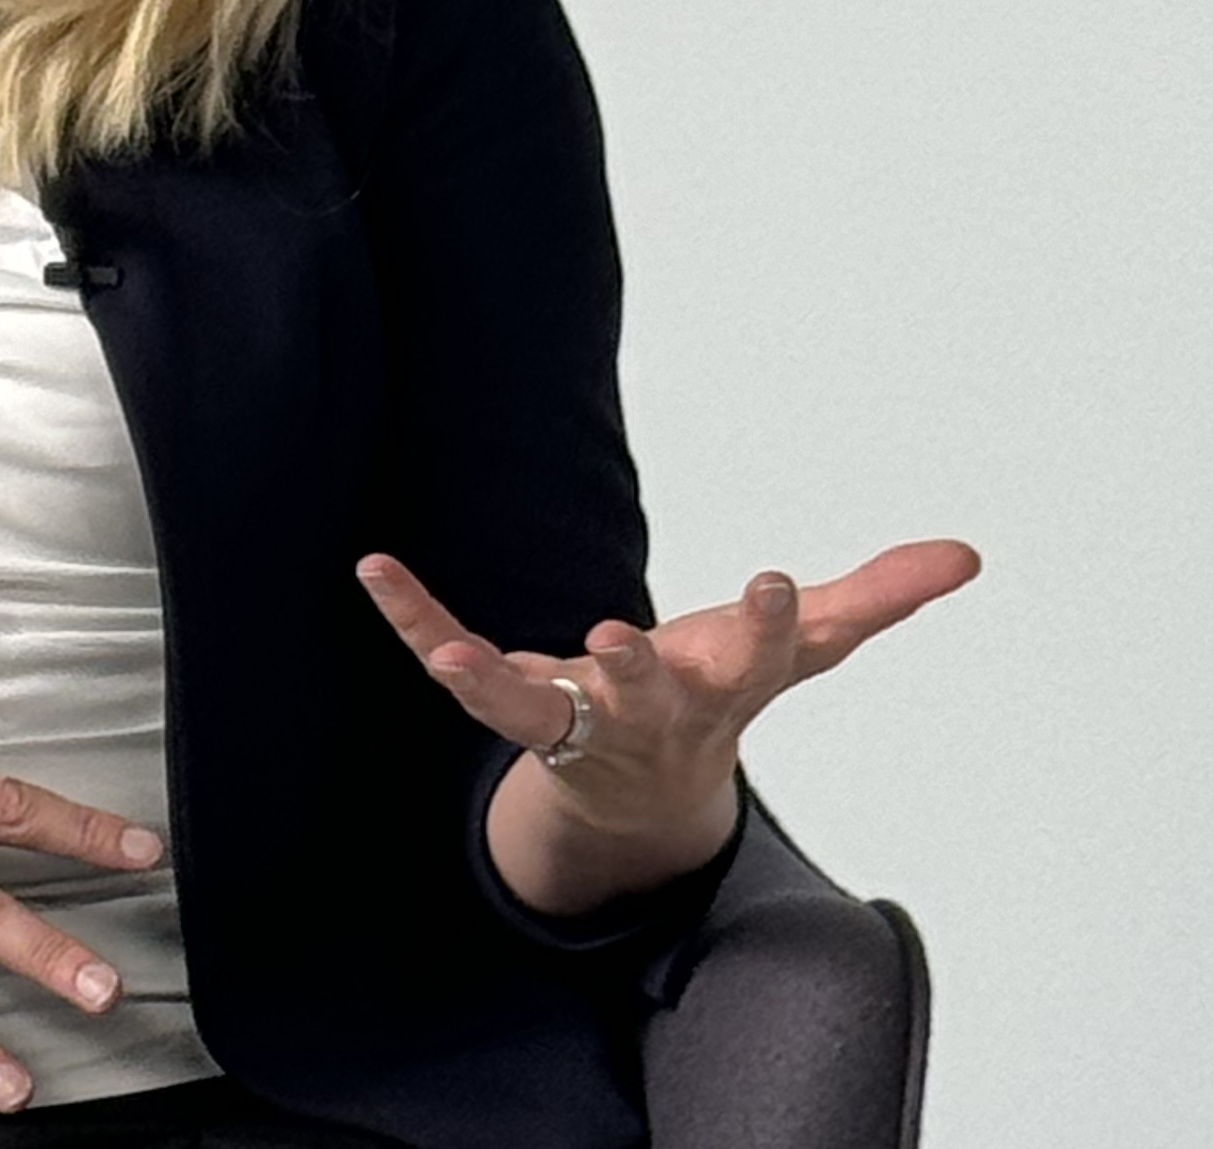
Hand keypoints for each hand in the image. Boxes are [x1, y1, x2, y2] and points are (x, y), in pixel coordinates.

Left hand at [355, 538, 979, 909]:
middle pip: (644, 699)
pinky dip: (414, 621)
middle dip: (635, 674)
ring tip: (459, 655)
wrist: (643, 790)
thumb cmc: (718, 692)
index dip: (764, 623)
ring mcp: (574, 718)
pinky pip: (452, 666)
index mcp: (722, 688)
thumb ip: (876, 596)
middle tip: (617, 639)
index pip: (755, 657)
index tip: (772, 581)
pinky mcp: (513, 706)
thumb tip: (966, 552)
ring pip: (534, 712)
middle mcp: (647, 713)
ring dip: (495, 684)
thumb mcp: (801, 646)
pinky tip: (375, 569)